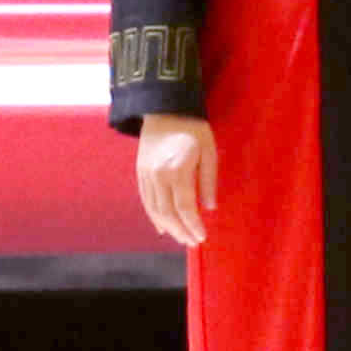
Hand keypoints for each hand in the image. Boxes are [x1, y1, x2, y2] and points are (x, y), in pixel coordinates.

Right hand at [134, 114, 217, 251]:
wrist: (164, 107)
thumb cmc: (193, 127)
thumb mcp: (209, 151)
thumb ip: (208, 181)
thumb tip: (210, 208)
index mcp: (177, 168)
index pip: (184, 207)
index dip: (193, 225)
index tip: (202, 237)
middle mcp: (158, 174)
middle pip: (168, 212)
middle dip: (181, 231)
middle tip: (192, 242)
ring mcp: (146, 174)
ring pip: (155, 209)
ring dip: (168, 227)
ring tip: (181, 238)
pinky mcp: (140, 172)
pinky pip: (146, 200)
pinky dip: (154, 216)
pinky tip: (163, 227)